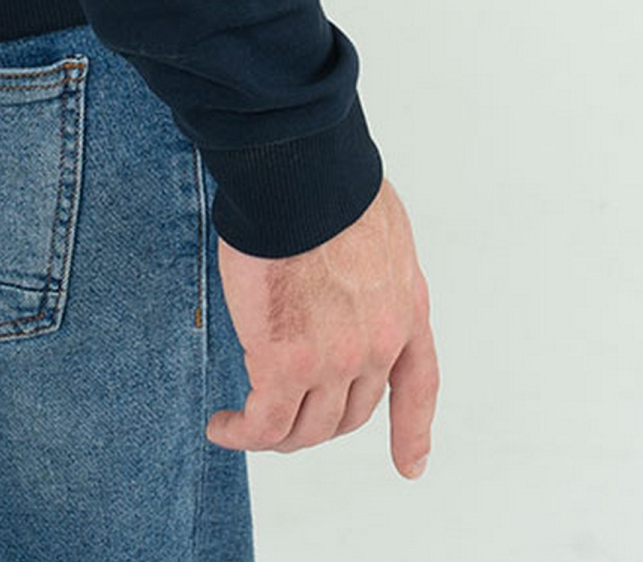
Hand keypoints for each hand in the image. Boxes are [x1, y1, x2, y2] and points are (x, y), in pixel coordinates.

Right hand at [206, 176, 437, 476]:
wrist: (301, 176)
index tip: (409, 467)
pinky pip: (264, 422)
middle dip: (316, 422)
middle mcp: (378, 346)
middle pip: (350, 413)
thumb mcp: (379, 229)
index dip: (412, 431)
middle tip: (279, 414)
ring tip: (243, 426)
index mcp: (405, 309)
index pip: (418, 384)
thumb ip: (369, 267)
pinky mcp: (285, 364)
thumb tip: (342, 274)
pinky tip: (224, 426)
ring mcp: (335, 361)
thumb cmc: (328, 181)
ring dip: (274, 435)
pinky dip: (242, 433)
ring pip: (306, 427)